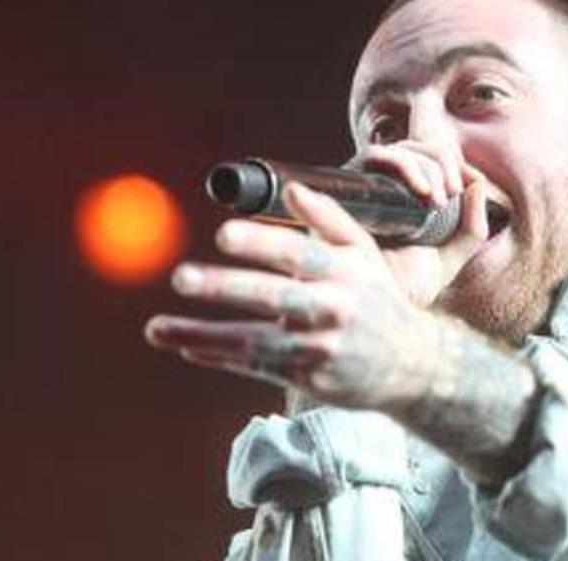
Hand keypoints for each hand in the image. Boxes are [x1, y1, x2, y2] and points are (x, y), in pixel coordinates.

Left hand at [145, 181, 474, 408]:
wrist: (411, 364)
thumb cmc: (377, 298)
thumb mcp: (364, 254)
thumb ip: (330, 219)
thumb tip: (292, 190)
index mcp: (345, 270)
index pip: (300, 253)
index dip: (261, 244)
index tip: (223, 235)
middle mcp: (334, 307)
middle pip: (274, 296)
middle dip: (226, 286)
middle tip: (181, 277)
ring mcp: (320, 347)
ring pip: (254, 340)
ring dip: (203, 334)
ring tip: (156, 328)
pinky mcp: (309, 377)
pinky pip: (256, 366)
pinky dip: (219, 356)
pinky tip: (184, 345)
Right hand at [347, 139, 489, 306]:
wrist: (373, 302)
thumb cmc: (407, 285)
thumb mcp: (450, 258)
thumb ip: (473, 228)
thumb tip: (478, 183)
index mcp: (411, 199)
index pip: (434, 162)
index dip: (454, 166)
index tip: (464, 190)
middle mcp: (389, 186)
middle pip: (421, 148)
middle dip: (444, 165)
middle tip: (452, 194)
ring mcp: (369, 183)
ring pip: (404, 149)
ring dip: (429, 166)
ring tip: (438, 200)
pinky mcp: (350, 184)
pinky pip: (377, 155)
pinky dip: (405, 164)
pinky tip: (422, 190)